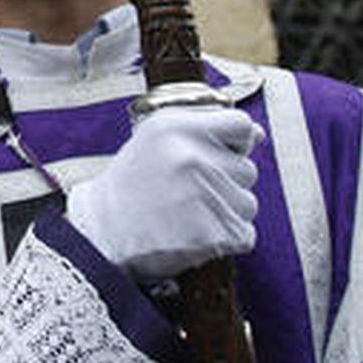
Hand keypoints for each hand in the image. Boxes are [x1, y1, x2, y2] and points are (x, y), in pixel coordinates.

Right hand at [67, 105, 263, 281]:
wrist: (103, 233)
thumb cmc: (132, 185)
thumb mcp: (155, 139)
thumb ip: (204, 129)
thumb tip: (259, 134)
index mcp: (176, 127)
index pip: (241, 124)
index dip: (235, 142)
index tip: (216, 155)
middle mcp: (191, 156)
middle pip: (247, 168)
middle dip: (226, 182)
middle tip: (188, 190)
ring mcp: (202, 195)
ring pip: (248, 203)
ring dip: (226, 211)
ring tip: (189, 213)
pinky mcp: (211, 233)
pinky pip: (245, 234)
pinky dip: (226, 238)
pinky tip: (194, 232)